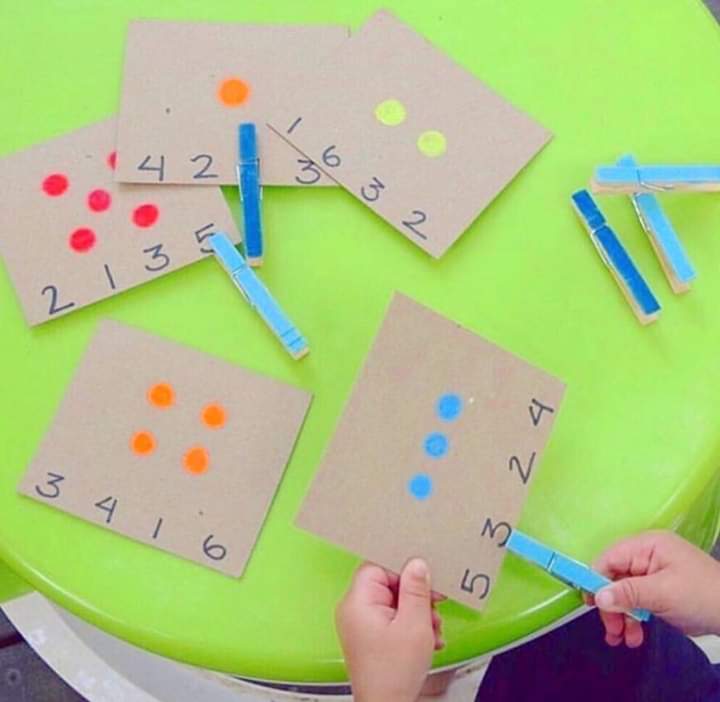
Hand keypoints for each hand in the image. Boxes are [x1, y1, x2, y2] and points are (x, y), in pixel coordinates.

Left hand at [336, 559, 443, 701]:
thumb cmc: (394, 673)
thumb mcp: (414, 625)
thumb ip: (416, 589)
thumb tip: (416, 564)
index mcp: (358, 600)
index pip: (378, 565)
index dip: (404, 569)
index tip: (425, 578)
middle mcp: (354, 609)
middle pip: (388, 584)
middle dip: (415, 596)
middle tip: (434, 606)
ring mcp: (360, 624)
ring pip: (394, 602)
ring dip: (417, 613)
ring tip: (433, 630)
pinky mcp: (369, 636)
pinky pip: (391, 618)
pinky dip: (410, 625)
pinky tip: (427, 639)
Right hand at [589, 530, 719, 647]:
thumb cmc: (701, 596)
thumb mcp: (662, 593)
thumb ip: (627, 593)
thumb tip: (596, 596)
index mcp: (647, 545)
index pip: (609, 558)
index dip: (595, 579)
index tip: (589, 604)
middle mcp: (647, 556)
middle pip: (614, 578)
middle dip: (611, 606)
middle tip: (612, 631)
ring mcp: (653, 574)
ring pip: (624, 593)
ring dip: (620, 617)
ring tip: (622, 640)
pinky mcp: (659, 591)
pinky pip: (637, 602)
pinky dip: (633, 620)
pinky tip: (634, 637)